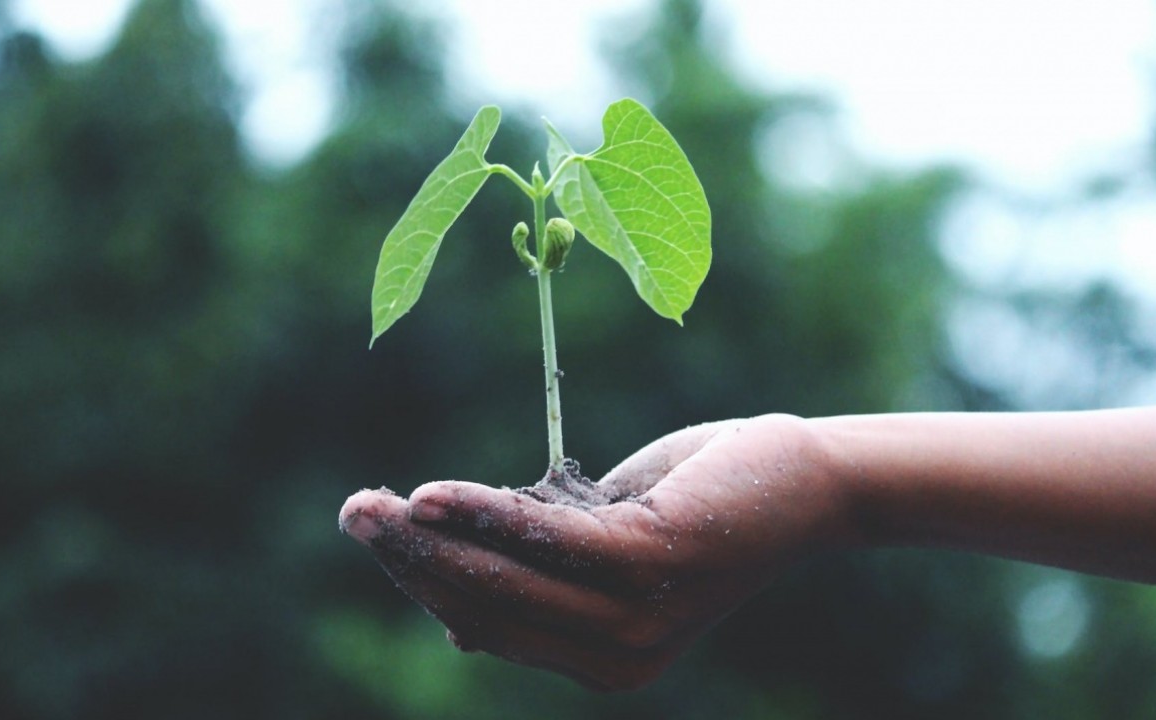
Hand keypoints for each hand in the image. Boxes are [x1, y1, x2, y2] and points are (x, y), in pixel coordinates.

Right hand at [339, 414, 856, 690]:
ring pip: (506, 579)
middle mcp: (617, 658)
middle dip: (411, 562)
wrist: (803, 481)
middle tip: (353, 514)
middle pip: (487, 607)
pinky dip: (485, 514)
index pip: (491, 625)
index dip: (427, 583)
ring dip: (430, 540)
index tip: (380, 536)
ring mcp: (636, 618)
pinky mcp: (651, 564)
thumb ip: (542, 577)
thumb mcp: (607, 545)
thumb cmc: (699, 504)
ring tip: (373, 506)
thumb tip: (456, 621)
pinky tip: (433, 495)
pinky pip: (546, 540)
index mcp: (603, 660)